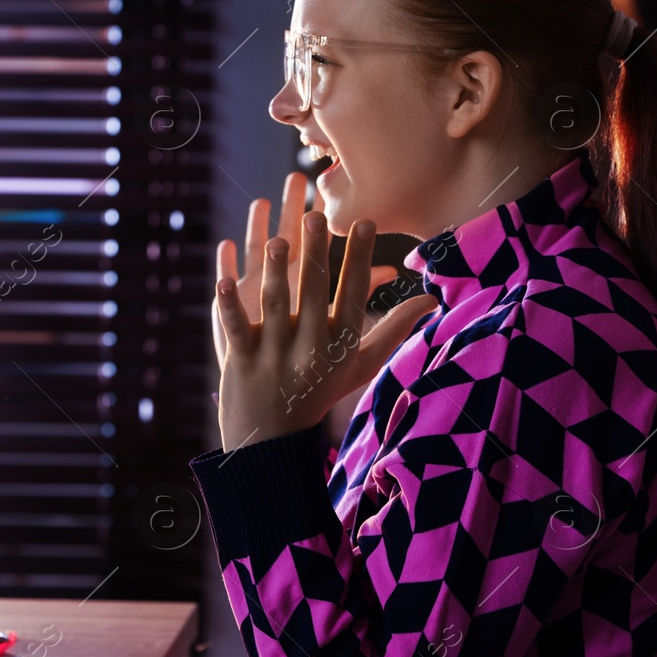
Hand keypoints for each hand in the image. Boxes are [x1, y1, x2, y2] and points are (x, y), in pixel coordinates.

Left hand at [213, 206, 439, 451]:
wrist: (273, 440)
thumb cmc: (321, 391)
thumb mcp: (361, 365)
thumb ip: (393, 330)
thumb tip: (432, 300)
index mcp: (341, 346)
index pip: (354, 295)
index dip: (360, 259)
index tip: (366, 222)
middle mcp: (311, 350)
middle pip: (314, 295)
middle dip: (316, 255)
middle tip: (316, 216)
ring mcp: (275, 357)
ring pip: (275, 308)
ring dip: (275, 274)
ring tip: (276, 240)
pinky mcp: (241, 363)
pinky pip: (236, 330)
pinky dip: (229, 307)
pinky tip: (224, 280)